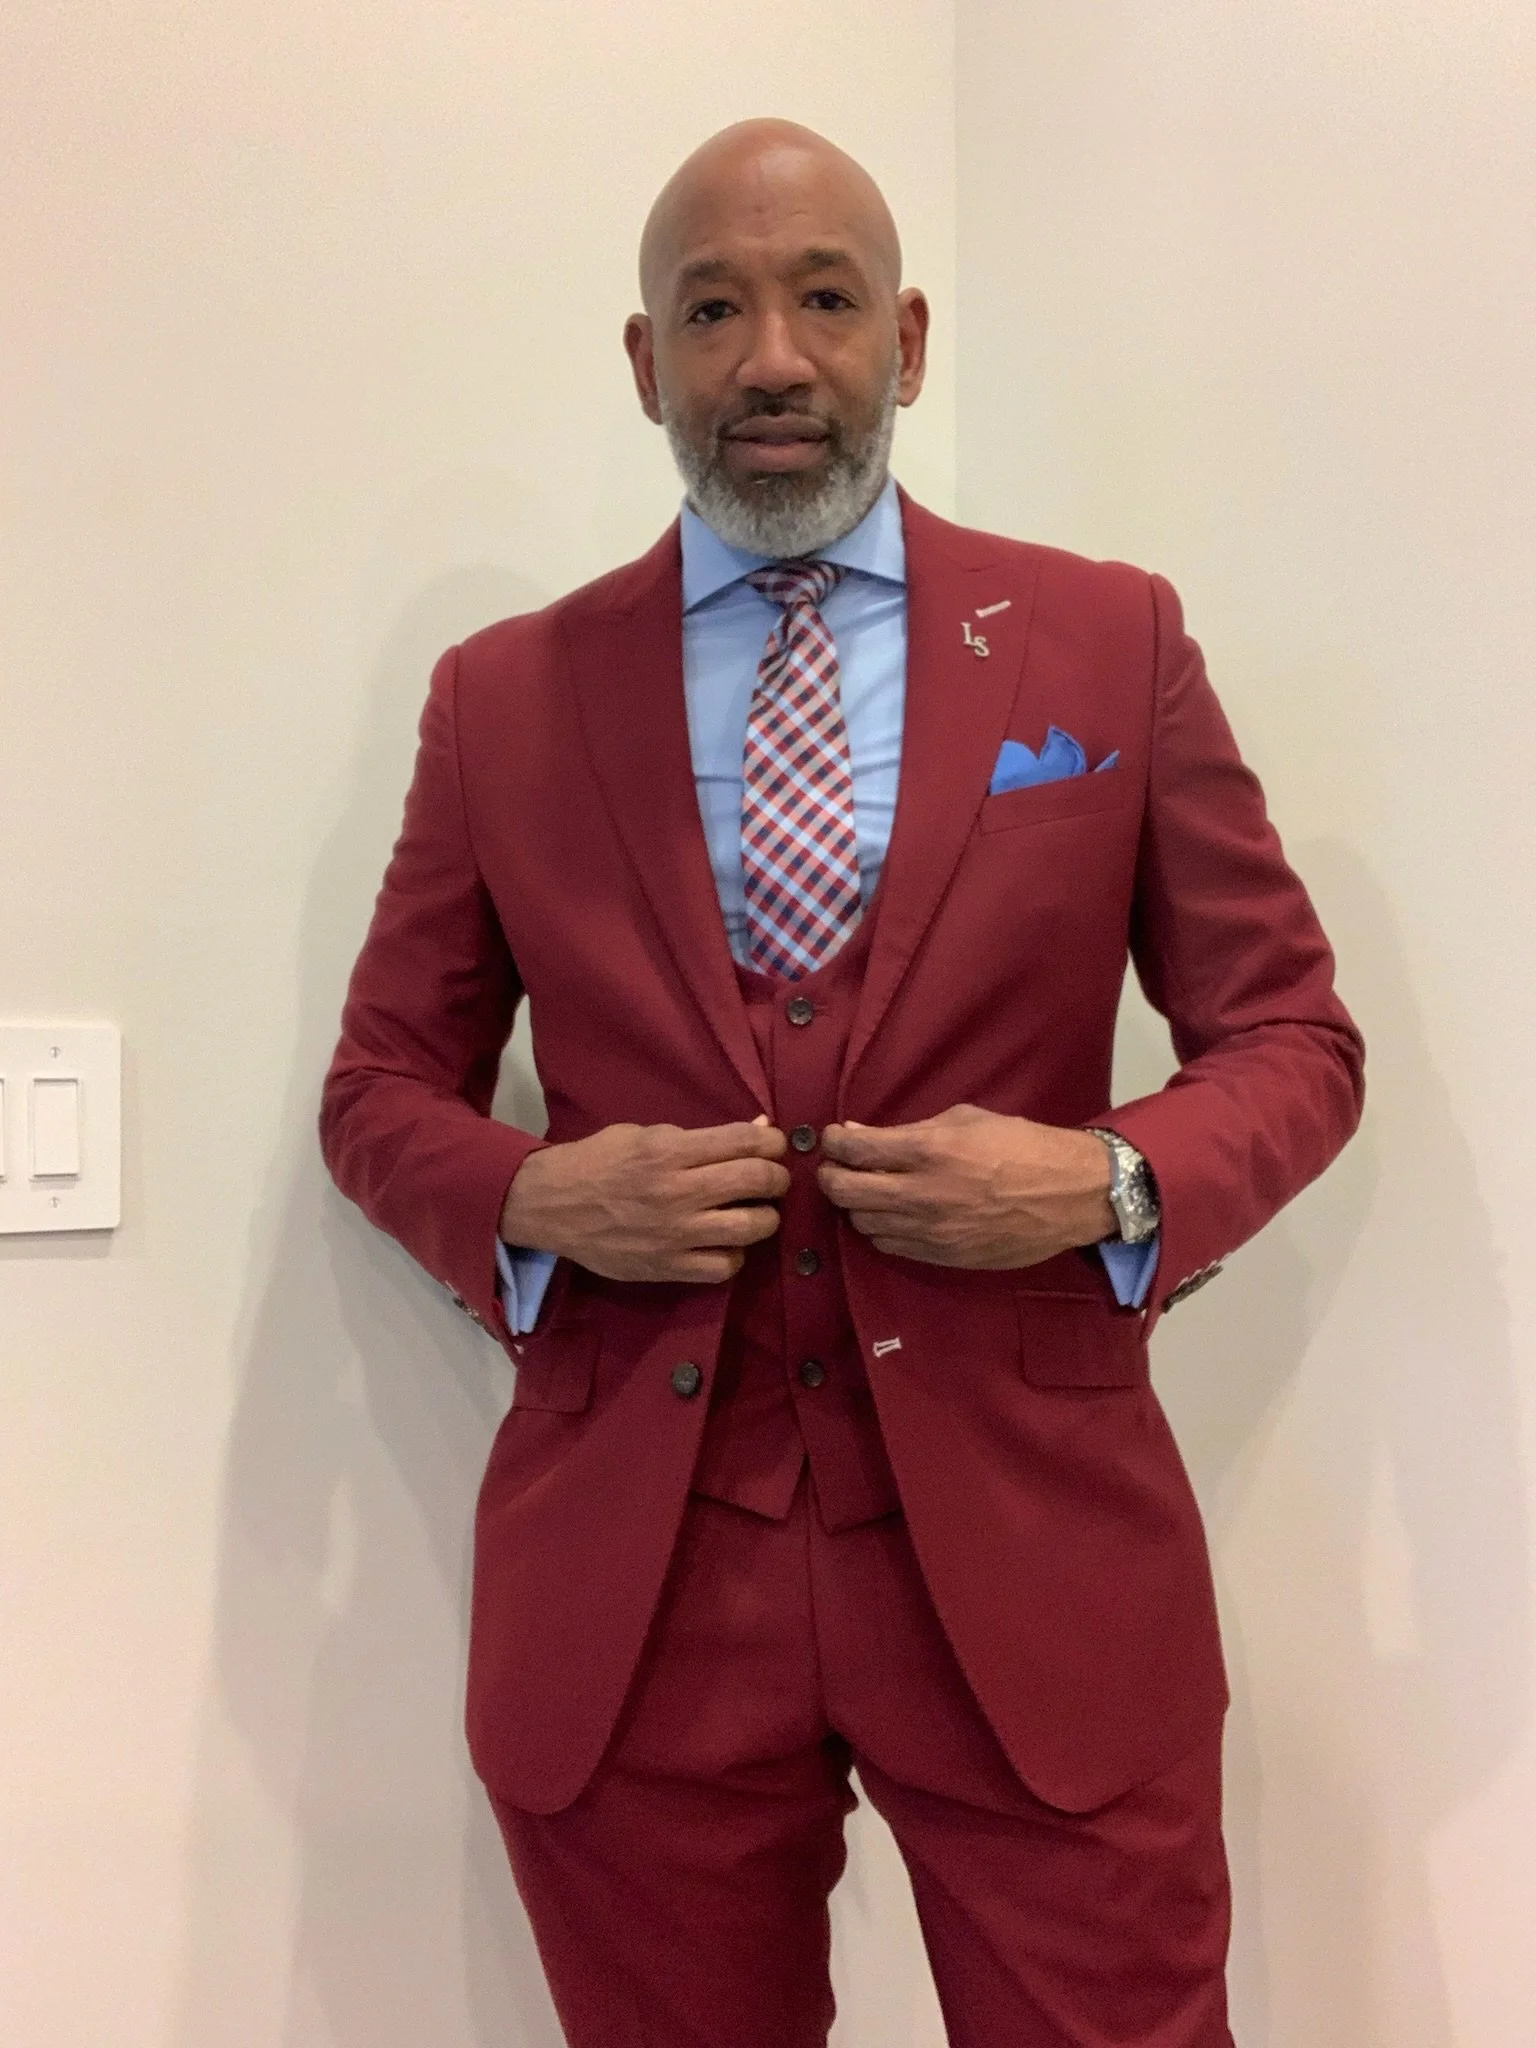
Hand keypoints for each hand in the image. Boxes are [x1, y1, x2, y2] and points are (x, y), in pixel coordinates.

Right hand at [499, 1117, 789, 1284]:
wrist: (550, 1205)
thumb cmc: (598, 1161)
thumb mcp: (644, 1133)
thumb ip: (699, 1136)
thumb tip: (756, 1131)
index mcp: (670, 1151)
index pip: (746, 1142)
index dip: (774, 1142)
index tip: (775, 1145)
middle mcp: (678, 1191)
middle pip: (757, 1181)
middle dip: (777, 1177)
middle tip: (771, 1179)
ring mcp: (675, 1233)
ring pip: (752, 1228)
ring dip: (765, 1218)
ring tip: (756, 1212)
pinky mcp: (668, 1267)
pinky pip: (725, 1267)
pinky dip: (734, 1255)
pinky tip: (725, 1244)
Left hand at [817, 1104, 1114, 1268]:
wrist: (1070, 1195)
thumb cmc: (1021, 1146)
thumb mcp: (967, 1119)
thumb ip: (910, 1129)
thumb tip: (859, 1135)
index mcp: (929, 1151)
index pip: (854, 1150)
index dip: (833, 1142)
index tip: (833, 1138)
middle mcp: (921, 1194)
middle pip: (845, 1192)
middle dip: (831, 1176)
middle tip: (836, 1167)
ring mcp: (930, 1230)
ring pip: (862, 1223)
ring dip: (856, 1205)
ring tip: (868, 1190)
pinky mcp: (941, 1256)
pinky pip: (889, 1246)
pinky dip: (881, 1229)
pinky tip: (892, 1214)